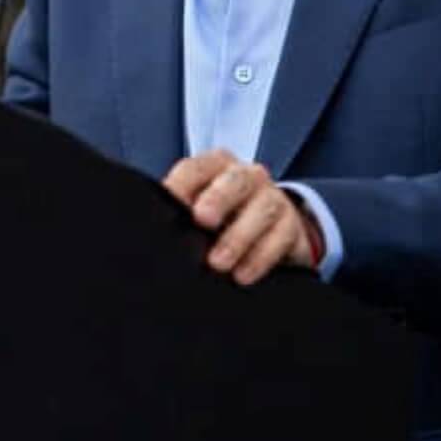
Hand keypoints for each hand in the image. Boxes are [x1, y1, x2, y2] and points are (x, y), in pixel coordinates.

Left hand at [163, 148, 319, 285]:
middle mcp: (247, 176)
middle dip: (219, 198)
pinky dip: (260, 258)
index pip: (195, 168)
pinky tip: (243, 275)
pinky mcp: (291, 225)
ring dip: (239, 237)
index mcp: (216, 166)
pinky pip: (280, 238)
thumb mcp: (199, 208)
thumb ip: (178, 211)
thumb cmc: (222, 218)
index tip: (168, 205)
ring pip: (261, 208)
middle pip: (235, 180)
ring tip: (219, 262)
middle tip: (202, 220)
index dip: (181, 185)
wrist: (270, 231)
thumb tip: (149, 227)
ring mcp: (273, 198)